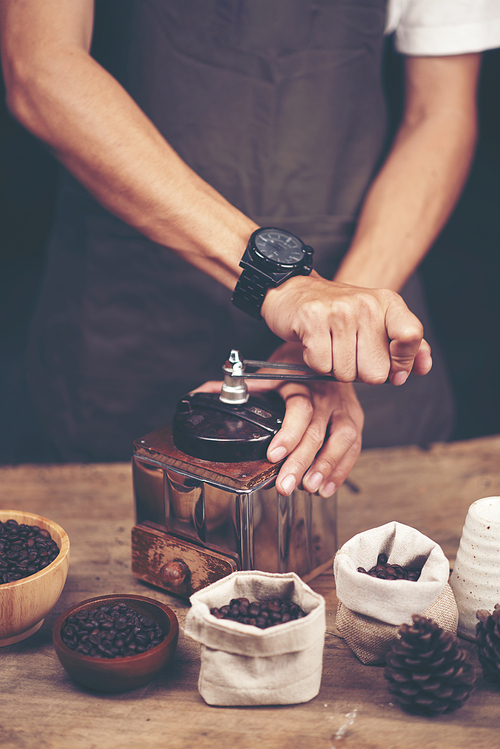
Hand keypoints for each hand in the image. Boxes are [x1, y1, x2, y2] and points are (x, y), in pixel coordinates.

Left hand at [192, 342, 363, 496]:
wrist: (322, 351)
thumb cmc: (292, 368)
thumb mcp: (266, 374)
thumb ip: (237, 388)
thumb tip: (198, 395)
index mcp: (301, 384)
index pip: (299, 409)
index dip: (288, 433)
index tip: (273, 455)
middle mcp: (326, 396)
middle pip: (317, 432)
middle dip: (300, 462)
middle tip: (284, 485)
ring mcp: (343, 408)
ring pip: (341, 440)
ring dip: (325, 467)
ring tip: (308, 488)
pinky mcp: (354, 421)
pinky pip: (353, 447)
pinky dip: (341, 470)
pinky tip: (325, 488)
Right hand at [261, 272, 431, 385]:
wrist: (295, 291)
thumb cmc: (338, 312)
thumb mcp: (377, 321)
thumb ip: (405, 344)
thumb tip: (424, 367)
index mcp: (388, 303)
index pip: (411, 336)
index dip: (404, 361)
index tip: (394, 369)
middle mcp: (366, 304)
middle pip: (376, 372)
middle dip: (359, 372)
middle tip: (348, 352)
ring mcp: (339, 311)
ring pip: (346, 373)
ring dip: (335, 368)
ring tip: (330, 347)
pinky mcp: (312, 320)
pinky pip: (322, 366)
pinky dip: (316, 363)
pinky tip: (314, 345)